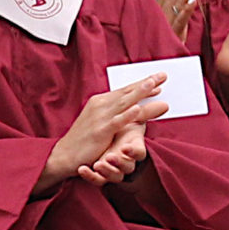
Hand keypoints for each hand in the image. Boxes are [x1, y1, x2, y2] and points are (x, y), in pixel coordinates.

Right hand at [42, 74, 168, 191]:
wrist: (65, 154)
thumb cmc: (84, 138)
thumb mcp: (100, 120)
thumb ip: (116, 112)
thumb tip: (135, 105)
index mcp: (100, 101)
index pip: (125, 91)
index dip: (142, 85)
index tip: (158, 79)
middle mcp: (100, 105)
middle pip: (128, 92)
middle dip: (146, 83)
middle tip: (163, 75)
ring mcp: (100, 117)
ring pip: (125, 103)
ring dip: (140, 94)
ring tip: (155, 86)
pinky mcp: (100, 131)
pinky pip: (116, 121)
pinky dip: (127, 115)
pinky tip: (138, 108)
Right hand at [165, 0, 206, 44]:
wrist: (161, 49)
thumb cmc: (170, 31)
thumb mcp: (180, 14)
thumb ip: (186, 3)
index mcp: (173, 1)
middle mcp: (170, 6)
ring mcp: (171, 15)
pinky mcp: (174, 27)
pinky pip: (181, 16)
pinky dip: (187, 7)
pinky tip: (194, 0)